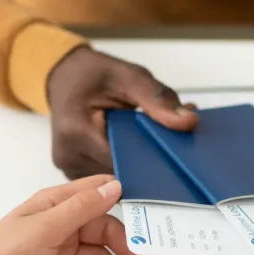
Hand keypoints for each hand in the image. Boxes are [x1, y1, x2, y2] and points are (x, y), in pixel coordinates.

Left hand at [0, 174, 155, 254]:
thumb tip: (115, 185)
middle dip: (127, 251)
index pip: (99, 198)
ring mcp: (56, 252)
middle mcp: (59, 225)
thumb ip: (82, 208)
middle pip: (104, 234)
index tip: (150, 226)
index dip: (126, 209)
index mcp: (55, 204)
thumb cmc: (0, 254)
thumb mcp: (45, 228)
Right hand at [46, 46, 197, 177]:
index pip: (125, 161)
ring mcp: (69, 168)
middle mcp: (69, 156)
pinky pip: (104, 177)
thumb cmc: (92, 74)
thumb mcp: (128, 76)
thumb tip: (189, 122)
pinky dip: (122, 165)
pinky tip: (132, 150)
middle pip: (120, 174)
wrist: (63, 76)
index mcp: (77, 131)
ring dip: (134, 165)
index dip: (152, 159)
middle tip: (168, 146)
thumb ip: (158, 99)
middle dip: (147, 162)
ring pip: (113, 180)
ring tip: (148, 144)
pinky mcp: (74, 172)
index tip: (174, 153)